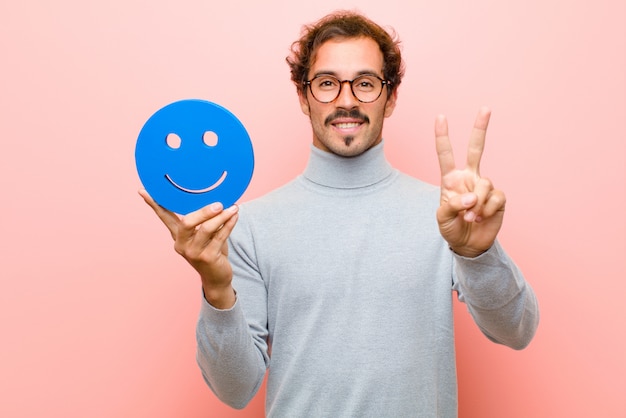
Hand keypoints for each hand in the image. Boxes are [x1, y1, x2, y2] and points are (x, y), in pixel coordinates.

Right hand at [138, 190, 238, 308]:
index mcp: (177, 236)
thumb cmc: (210, 251)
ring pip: (207, 229)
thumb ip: (203, 221)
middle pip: (187, 222)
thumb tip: (213, 197)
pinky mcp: (208, 258)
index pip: (164, 217)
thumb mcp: (203, 235)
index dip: (154, 204)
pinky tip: (235, 216)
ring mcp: (194, 252)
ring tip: (233, 208)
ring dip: (221, 217)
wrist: (217, 278)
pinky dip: (229, 225)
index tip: (143, 191)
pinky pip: (220, 237)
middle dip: (203, 211)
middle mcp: (182, 244)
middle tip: (218, 203)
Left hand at [435, 107, 505, 257]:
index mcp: (451, 179)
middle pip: (476, 149)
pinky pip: (495, 198)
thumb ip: (452, 206)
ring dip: (477, 203)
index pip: (446, 154)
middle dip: (480, 129)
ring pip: (484, 184)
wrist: (469, 245)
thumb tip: (472, 198)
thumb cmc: (452, 228)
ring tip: (471, 217)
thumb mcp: (442, 219)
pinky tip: (482, 218)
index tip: (440, 117)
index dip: (443, 136)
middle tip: (486, 108)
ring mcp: (484, 187)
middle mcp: (469, 178)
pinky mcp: (498, 198)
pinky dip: (487, 210)